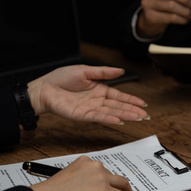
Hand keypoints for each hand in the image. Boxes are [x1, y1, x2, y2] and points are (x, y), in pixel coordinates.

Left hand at [27, 65, 148, 125]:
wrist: (44, 88)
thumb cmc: (61, 78)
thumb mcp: (85, 70)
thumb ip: (103, 72)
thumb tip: (121, 70)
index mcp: (99, 89)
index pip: (119, 96)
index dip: (131, 100)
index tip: (143, 104)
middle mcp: (97, 100)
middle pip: (118, 106)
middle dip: (133, 110)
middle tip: (145, 115)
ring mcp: (91, 108)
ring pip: (111, 112)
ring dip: (125, 115)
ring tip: (137, 118)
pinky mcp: (83, 115)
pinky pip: (98, 117)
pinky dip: (109, 119)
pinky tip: (119, 120)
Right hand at [32, 155, 136, 190]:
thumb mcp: (68, 177)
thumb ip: (81, 178)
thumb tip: (88, 189)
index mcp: (85, 161)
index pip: (101, 169)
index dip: (107, 178)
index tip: (110, 183)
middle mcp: (95, 166)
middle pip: (114, 176)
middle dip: (120, 184)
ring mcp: (101, 178)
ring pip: (122, 184)